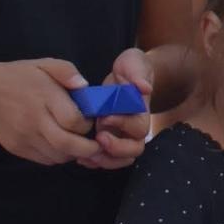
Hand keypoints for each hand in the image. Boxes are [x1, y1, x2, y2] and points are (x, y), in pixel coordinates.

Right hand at [0, 59, 98, 164]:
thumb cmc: (17, 76)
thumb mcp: (43, 64)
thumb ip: (67, 71)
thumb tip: (84, 85)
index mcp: (44, 97)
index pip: (73, 120)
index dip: (87, 123)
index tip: (89, 119)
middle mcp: (34, 120)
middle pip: (68, 144)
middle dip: (88, 148)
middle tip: (97, 145)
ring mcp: (24, 137)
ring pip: (57, 156)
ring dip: (73, 153)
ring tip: (77, 143)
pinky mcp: (16, 148)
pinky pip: (44, 160)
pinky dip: (57, 156)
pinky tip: (60, 146)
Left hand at [82, 48, 153, 169]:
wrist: (125, 75)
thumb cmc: (131, 68)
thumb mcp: (134, 62)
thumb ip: (138, 72)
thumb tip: (144, 88)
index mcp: (141, 111)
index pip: (139, 127)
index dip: (123, 125)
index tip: (105, 116)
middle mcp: (134, 128)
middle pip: (134, 150)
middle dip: (116, 149)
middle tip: (98, 138)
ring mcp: (122, 136)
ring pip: (121, 159)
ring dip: (104, 160)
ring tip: (85, 155)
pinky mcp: (109, 139)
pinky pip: (106, 159)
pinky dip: (94, 161)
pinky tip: (79, 156)